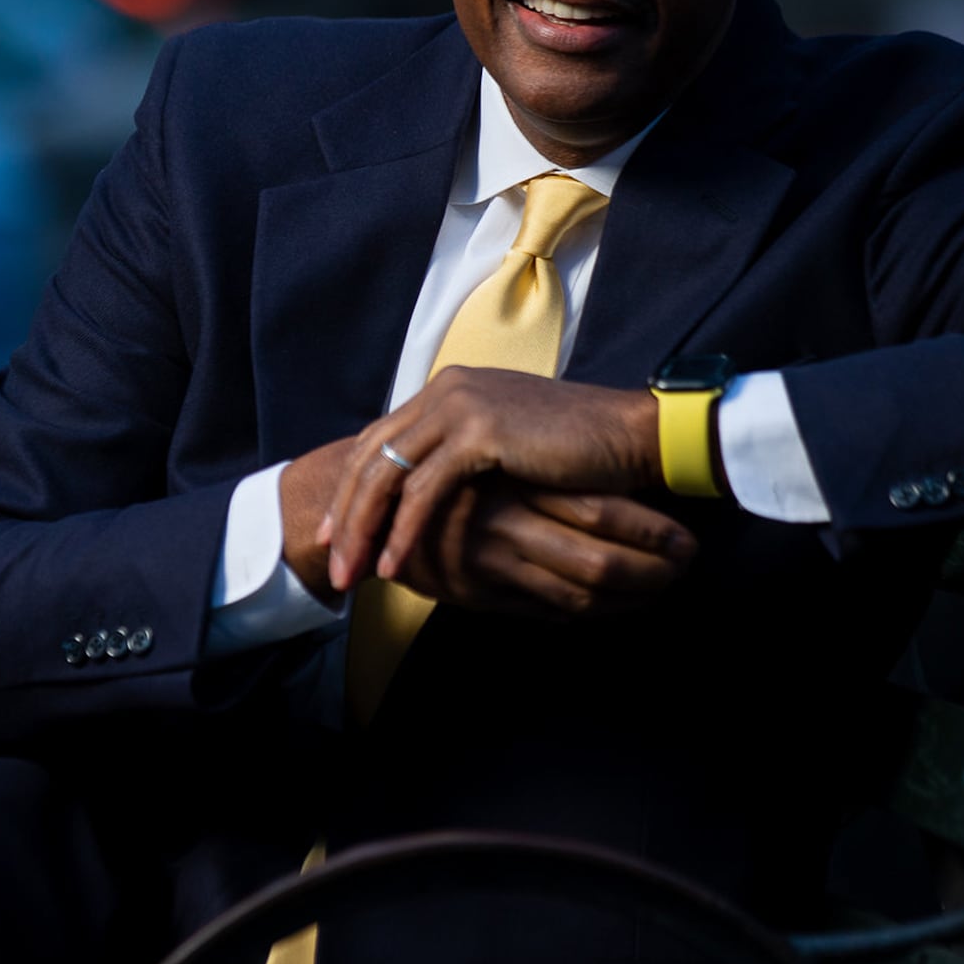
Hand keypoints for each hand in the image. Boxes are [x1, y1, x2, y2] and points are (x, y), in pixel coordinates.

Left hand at [305, 367, 663, 599]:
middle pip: (371, 457)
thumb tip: (422, 490)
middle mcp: (448, 388)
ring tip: (353, 576)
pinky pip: (422, 492)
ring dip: (364, 531)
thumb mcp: (506, 445)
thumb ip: (461, 451)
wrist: (631, 437)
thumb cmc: (579, 450)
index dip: (352, 490)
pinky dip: (403, 532)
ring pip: (387, 476)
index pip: (381, 440)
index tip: (336, 534)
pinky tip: (395, 565)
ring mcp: (461, 404)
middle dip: (345, 516)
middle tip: (332, 564)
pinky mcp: (479, 431)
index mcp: (452, 387)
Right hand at [402, 481, 699, 619]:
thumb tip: (622, 488)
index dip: (650, 530)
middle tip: (687, 568)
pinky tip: (616, 606)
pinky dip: (587, 613)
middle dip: (650, 570)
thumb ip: (552, 476)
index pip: (601, 512)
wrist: (369, 504)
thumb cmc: (454, 476)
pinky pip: (545, 610)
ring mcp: (493, 564)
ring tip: (664, 590)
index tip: (688, 541)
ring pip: (575, 593)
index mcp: (522, 482)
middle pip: (597, 560)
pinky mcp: (476, 592)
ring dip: (628, 597)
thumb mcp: (497, 457)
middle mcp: (509, 524)